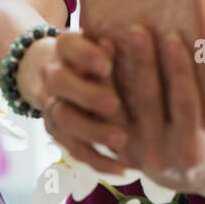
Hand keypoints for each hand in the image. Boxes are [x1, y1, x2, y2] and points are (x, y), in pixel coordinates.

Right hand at [19, 30, 127, 175]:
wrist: (60, 72)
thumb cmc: (97, 52)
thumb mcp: (103, 41)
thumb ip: (119, 44)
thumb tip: (153, 35)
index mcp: (64, 46)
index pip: (68, 44)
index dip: (85, 54)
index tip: (108, 63)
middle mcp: (52, 73)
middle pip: (59, 82)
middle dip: (87, 94)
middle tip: (114, 104)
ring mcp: (51, 103)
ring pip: (63, 118)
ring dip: (92, 130)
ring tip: (121, 140)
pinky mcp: (57, 131)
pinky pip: (72, 148)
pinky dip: (96, 160)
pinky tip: (121, 168)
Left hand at [115, 24, 204, 194]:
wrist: (180, 176)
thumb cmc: (203, 133)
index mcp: (192, 146)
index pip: (186, 101)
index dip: (181, 70)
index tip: (174, 37)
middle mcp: (161, 153)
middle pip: (150, 101)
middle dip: (145, 64)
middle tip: (138, 30)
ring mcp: (134, 153)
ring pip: (119, 110)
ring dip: (113, 73)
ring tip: (110, 40)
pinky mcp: (115, 149)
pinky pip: (102, 116)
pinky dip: (99, 88)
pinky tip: (96, 62)